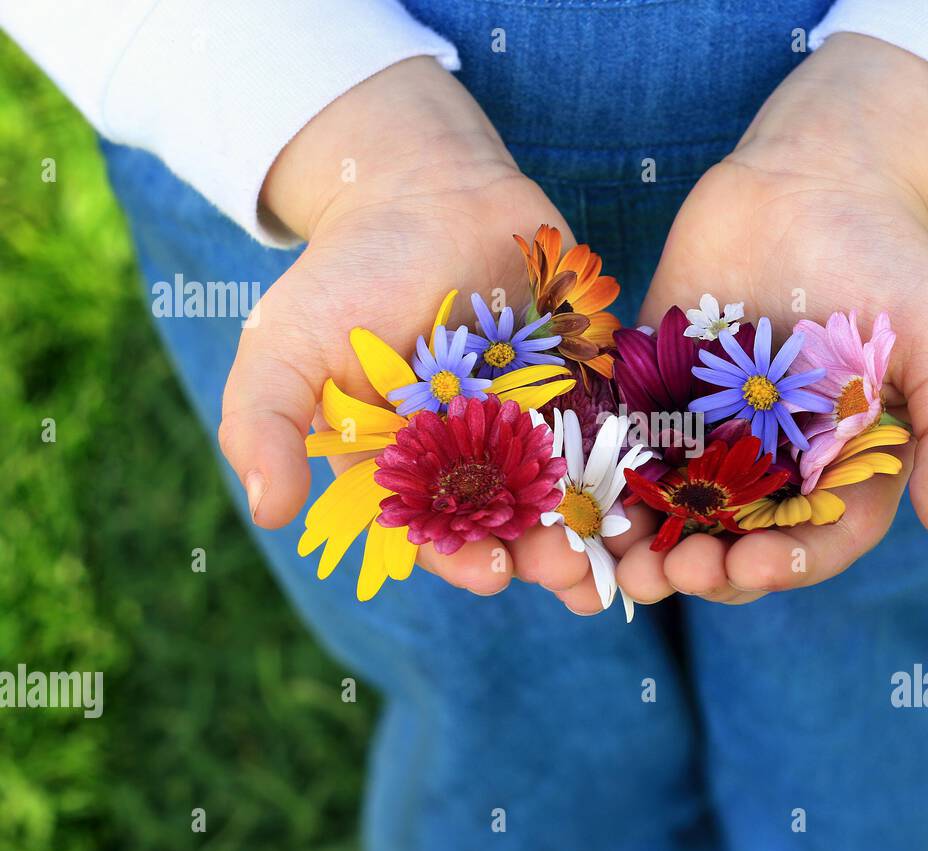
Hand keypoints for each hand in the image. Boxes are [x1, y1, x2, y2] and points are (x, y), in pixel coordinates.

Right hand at [218, 57, 634, 611]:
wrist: (424, 189)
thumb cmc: (348, 272)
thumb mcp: (285, 345)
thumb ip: (267, 424)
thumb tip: (266, 512)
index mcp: (408, 466)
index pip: (437, 531)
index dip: (459, 558)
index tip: (488, 573)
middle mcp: (474, 456)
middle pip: (514, 524)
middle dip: (544, 556)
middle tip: (576, 578)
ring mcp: (533, 421)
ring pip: (569, 490)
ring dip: (596, 525)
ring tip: (625, 551)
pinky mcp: (582, 383)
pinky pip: (611, 430)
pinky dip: (631, 462)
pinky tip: (655, 487)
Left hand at [618, 34, 927, 605]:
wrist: (813, 180)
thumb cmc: (890, 258)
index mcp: (845, 467)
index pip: (817, 538)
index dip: (788, 562)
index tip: (754, 565)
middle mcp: (777, 463)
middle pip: (739, 538)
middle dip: (705, 566)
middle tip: (670, 577)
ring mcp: (713, 431)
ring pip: (677, 509)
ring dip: (647, 544)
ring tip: (618, 563)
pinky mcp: (658, 392)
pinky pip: (629, 448)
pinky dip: (606, 479)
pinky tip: (577, 500)